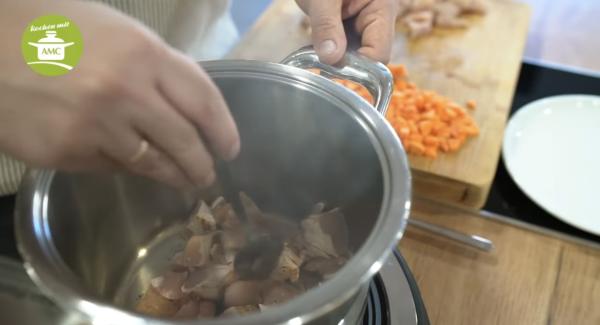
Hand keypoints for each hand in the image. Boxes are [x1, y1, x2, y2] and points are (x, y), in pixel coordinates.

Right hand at [0, 1, 239, 188]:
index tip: (231, 149)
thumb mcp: (114, 31)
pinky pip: (109, 167)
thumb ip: (154, 67)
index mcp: (142, 53)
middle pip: (183, 141)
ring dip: (171, 176)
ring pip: (149, 163)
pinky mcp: (65, 152)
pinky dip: (123, 167)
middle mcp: (125, 92)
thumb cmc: (50, 26)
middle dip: (201, 165)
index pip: (203, 100)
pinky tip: (129, 165)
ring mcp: (94, 126)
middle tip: (208, 175)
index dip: (224, 130)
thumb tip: (187, 105)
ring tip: (182, 182)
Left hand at [296, 0, 400, 64]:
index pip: (379, 54)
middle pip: (369, 59)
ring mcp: (363, 24)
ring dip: (335, 56)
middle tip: (319, 57)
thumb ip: (326, 25)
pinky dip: (329, 50)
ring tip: (316, 44)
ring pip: (355, 55)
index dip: (358, 67)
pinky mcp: (350, 26)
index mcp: (381, 9)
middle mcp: (377, 20)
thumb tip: (331, 58)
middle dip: (345, 62)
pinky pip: (343, 47)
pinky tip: (316, 43)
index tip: (332, 66)